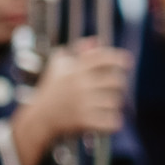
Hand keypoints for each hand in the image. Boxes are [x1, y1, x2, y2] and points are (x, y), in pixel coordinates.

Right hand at [8, 42, 130, 164]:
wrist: (38, 120)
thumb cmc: (52, 92)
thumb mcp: (59, 69)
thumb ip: (77, 54)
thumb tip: (95, 40)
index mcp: (74, 70)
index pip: (103, 58)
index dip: (119, 59)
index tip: (127, 62)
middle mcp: (79, 84)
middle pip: (117, 81)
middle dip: (118, 86)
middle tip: (111, 91)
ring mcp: (82, 103)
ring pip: (115, 102)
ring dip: (112, 106)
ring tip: (103, 108)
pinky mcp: (84, 120)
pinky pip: (112, 121)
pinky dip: (111, 123)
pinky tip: (105, 123)